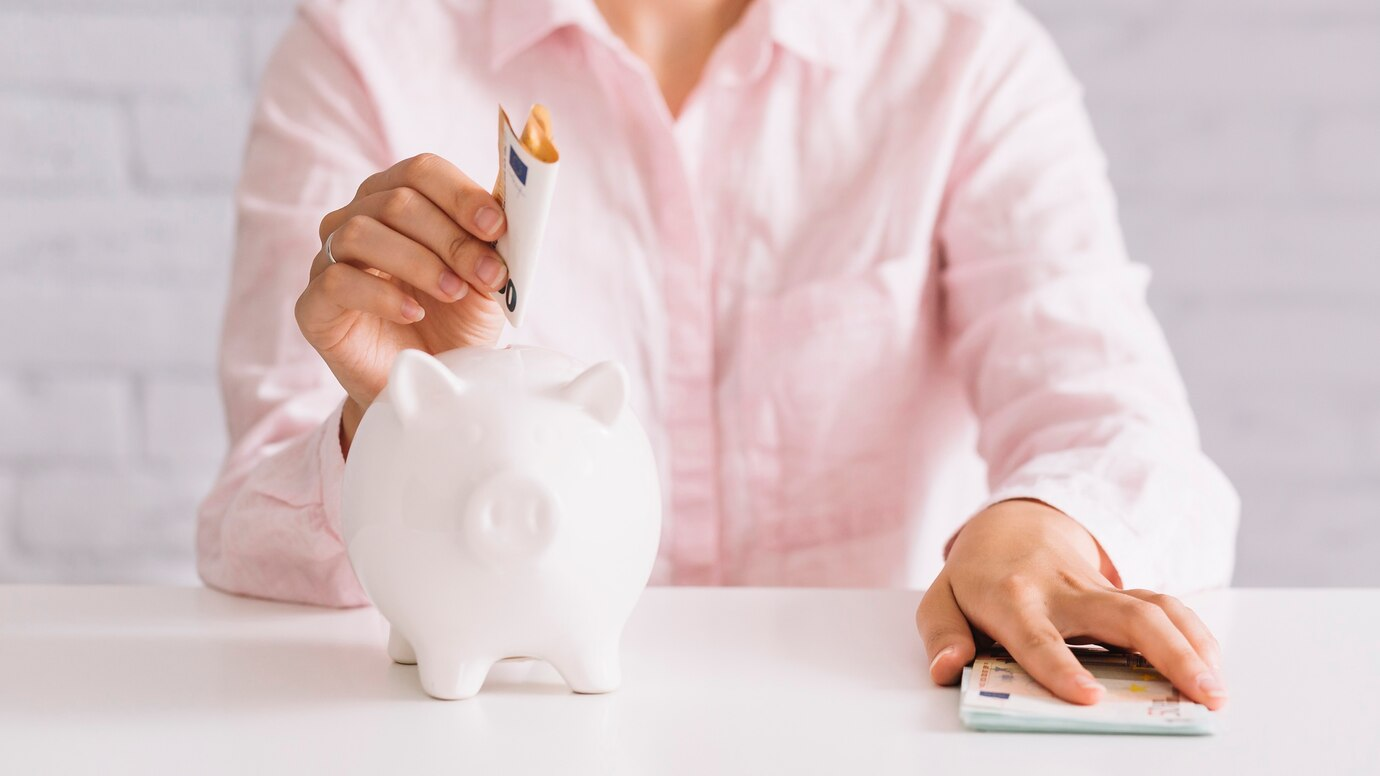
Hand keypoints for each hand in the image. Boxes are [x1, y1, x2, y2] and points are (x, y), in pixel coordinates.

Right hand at [295, 153, 510, 448]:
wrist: (429, 383)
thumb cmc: (454, 323)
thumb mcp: (485, 281)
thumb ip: (492, 244)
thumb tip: (512, 209)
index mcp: (397, 199)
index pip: (421, 172)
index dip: (460, 194)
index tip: (496, 226)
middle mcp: (357, 219)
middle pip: (396, 201)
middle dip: (451, 238)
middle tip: (488, 274)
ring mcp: (328, 259)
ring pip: (362, 233)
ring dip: (419, 262)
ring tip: (453, 293)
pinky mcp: (314, 304)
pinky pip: (337, 281)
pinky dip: (382, 295)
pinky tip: (414, 313)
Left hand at [916, 499, 1226, 709]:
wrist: (1014, 523)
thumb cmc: (978, 573)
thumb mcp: (942, 598)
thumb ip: (941, 634)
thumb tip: (946, 668)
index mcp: (1012, 597)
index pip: (1037, 636)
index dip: (1060, 666)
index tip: (1088, 697)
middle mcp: (1062, 590)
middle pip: (1122, 616)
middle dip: (1166, 655)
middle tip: (1199, 697)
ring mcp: (1100, 588)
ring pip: (1156, 607)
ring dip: (1193, 647)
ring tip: (1216, 692)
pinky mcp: (1124, 590)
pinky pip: (1166, 608)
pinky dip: (1195, 635)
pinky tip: (1212, 667)